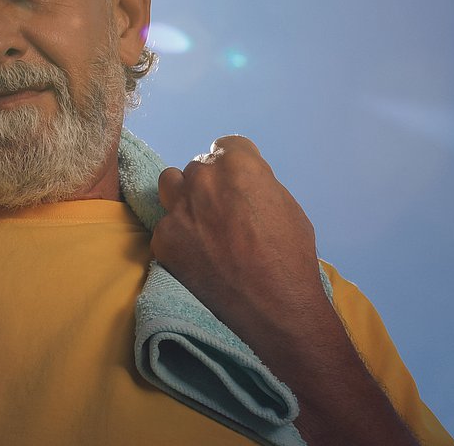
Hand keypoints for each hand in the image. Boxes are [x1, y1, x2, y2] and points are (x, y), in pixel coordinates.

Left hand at [151, 135, 326, 339]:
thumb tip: (243, 181)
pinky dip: (178, 238)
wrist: (275, 308)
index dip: (234, 166)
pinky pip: (166, 227)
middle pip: (198, 168)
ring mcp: (177, 208)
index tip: (237, 185)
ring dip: (183, 198)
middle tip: (223, 214)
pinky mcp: (163, 239)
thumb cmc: (291, 256)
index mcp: (237, 164)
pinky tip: (197, 258)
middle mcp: (202, 178)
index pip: (225, 146)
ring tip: (201, 224)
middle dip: (209, 186)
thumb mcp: (286, 205)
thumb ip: (257, 184)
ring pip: (170, 184)